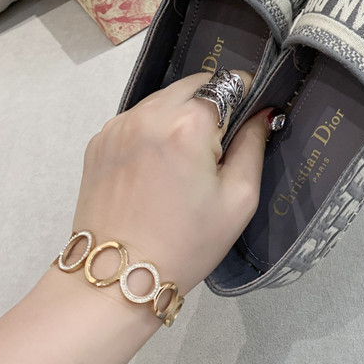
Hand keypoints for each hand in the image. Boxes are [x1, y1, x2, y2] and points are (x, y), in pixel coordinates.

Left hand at [71, 71, 269, 295]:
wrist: (116, 279)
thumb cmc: (185, 244)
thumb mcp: (238, 200)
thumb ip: (254, 145)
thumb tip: (263, 112)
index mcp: (188, 125)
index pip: (228, 84)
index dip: (244, 97)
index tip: (247, 120)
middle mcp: (150, 113)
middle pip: (195, 84)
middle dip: (212, 104)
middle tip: (216, 146)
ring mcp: (119, 124)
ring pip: (164, 98)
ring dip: (181, 114)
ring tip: (183, 160)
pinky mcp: (99, 139)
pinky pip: (138, 117)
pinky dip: (153, 129)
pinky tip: (155, 167)